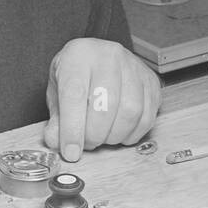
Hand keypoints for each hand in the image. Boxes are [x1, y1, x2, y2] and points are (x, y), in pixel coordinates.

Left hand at [42, 38, 160, 161]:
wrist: (96, 57)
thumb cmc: (75, 75)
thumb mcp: (56, 93)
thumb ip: (56, 120)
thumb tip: (56, 142)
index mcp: (78, 55)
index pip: (75, 95)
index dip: (73, 129)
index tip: (71, 152)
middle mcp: (108, 56)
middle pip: (106, 104)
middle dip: (95, 134)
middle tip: (87, 144)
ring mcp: (133, 67)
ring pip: (130, 111)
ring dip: (114, 135)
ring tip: (102, 137)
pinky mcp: (151, 81)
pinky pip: (147, 116)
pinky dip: (132, 133)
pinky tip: (118, 132)